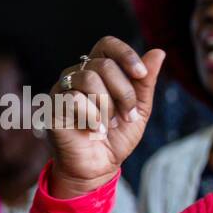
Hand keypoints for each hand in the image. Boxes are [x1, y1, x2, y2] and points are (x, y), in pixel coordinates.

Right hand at [47, 37, 164, 198]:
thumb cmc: (116, 136)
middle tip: (128, 116)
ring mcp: (62, 89)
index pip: (107, 45)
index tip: (141, 74)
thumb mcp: (139, 109)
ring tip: (109, 125)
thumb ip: (145, 83)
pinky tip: (94, 131)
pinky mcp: (53, 106)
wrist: (98, 167)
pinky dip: (92, 118)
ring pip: (88, 79)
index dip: (126, 54)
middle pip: (103, 65)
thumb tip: (158, 52)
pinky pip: (75, 99)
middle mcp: (77, 74)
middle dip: (124, 93)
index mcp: (98, 71)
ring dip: (108, 106)